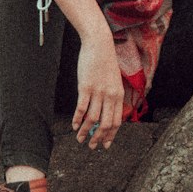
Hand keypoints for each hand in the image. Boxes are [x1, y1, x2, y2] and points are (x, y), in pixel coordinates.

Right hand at [72, 31, 124, 148]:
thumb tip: (106, 111)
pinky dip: (77, 120)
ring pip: (92, 119)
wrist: (99, 44)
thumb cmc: (105, 62)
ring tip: (79, 139)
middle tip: (91, 146)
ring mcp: (98, 92)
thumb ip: (112, 95)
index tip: (105, 144)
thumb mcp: (113, 80)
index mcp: (119, 95)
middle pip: (105, 124)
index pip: (116, 121)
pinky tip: (73, 125)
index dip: (111, 135)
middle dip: (98, 138)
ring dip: (85, 132)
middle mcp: (110, 96)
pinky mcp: (86, 87)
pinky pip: (81, 108)